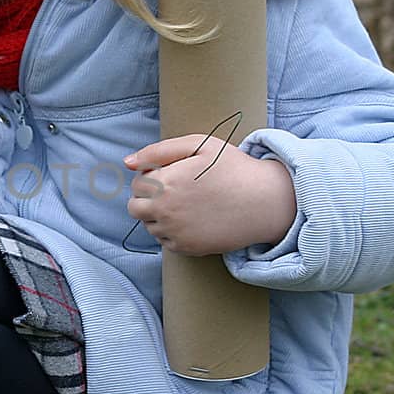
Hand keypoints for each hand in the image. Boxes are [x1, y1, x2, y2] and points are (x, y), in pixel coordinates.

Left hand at [124, 135, 297, 256]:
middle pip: (134, 208)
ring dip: (159, 216)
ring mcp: (174, 232)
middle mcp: (164, 210)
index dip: (152, 178)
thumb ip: (159, 150)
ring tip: (188, 205)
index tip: (171, 176)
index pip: (136, 184)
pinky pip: (165, 241)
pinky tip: (194, 219)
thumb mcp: (199, 145)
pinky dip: (173, 232)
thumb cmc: (233, 167)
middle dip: (148, 199)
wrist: (265, 200)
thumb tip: (128, 162)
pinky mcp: (186, 248)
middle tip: (175, 192)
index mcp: (164, 182)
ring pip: (149, 226)